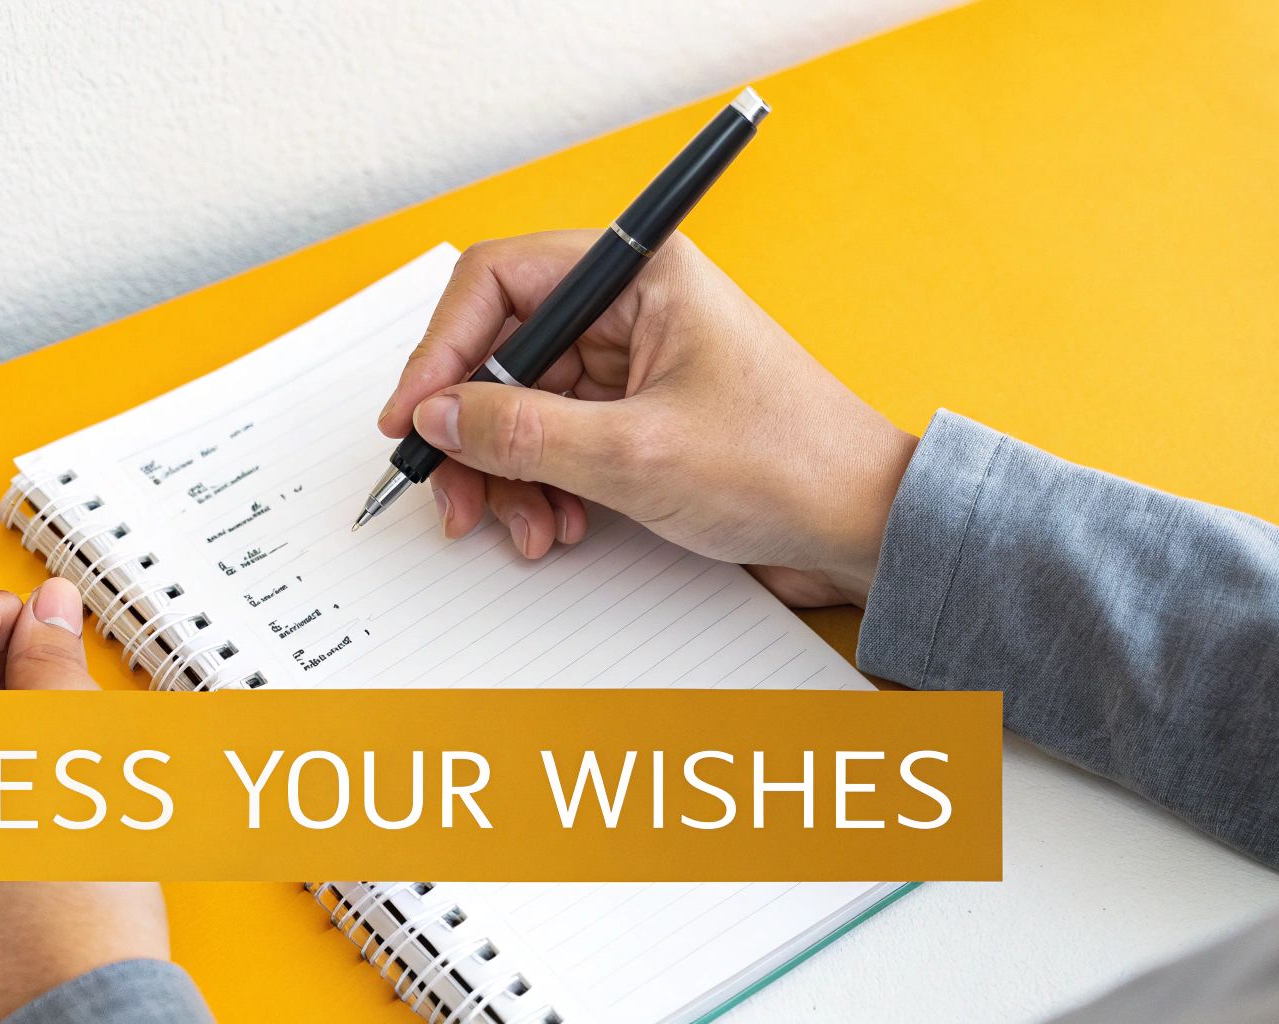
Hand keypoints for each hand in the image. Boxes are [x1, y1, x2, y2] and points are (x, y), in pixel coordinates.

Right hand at [378, 231, 917, 606]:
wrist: (863, 529)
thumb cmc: (789, 466)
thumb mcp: (636, 454)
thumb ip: (524, 432)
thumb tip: (440, 417)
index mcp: (641, 276)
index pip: (498, 280)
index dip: (441, 348)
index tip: (414, 414)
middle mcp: (631, 311)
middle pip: (502, 352)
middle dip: (472, 430)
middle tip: (453, 493)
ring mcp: (632, 368)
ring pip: (522, 406)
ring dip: (506, 472)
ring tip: (523, 526)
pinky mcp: (636, 420)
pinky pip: (555, 441)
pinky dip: (541, 486)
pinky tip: (558, 524)